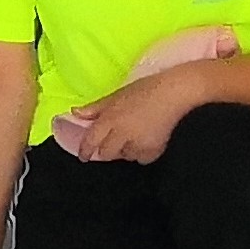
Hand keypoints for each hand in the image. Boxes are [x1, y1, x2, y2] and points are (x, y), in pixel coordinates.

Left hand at [66, 68, 190, 164]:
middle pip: (107, 153)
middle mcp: (122, 133)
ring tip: (132, 136)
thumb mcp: (117, 95)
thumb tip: (76, 113)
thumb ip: (96, 108)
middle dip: (107, 149)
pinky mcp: (154, 150)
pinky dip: (140, 154)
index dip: (86, 150)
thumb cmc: (145, 89)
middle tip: (112, 142)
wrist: (174, 93)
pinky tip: (144, 141)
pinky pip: (141, 159)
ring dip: (124, 151)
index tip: (84, 156)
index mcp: (110, 118)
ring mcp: (138, 143)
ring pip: (125, 156)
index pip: (92, 140)